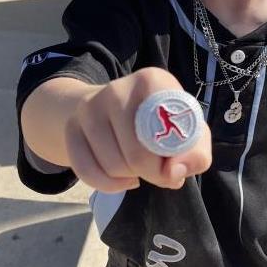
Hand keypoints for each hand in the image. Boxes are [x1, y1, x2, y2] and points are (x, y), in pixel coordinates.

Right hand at [65, 67, 211, 191]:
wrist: (117, 109)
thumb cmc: (161, 122)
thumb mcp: (190, 132)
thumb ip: (195, 153)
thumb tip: (174, 172)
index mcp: (152, 81)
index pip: (163, 131)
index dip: (170, 160)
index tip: (172, 165)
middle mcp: (118, 88)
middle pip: (135, 154)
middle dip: (151, 173)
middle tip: (157, 171)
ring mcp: (90, 106)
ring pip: (111, 166)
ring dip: (130, 177)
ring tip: (139, 167)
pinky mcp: (71, 127)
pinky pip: (86, 172)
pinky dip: (107, 185)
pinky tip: (122, 179)